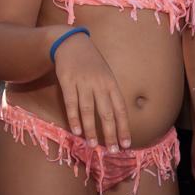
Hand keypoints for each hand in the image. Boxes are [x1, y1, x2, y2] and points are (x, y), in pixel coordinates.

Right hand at [50, 30, 131, 151]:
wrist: (72, 42)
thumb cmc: (91, 64)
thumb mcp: (106, 76)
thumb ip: (110, 95)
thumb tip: (115, 120)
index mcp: (111, 84)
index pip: (121, 109)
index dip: (124, 127)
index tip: (126, 144)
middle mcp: (99, 84)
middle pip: (107, 112)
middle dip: (110, 133)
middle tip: (112, 151)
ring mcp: (83, 82)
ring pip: (88, 110)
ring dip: (90, 130)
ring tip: (92, 146)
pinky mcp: (67, 81)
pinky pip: (71, 103)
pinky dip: (74, 118)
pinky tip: (76, 131)